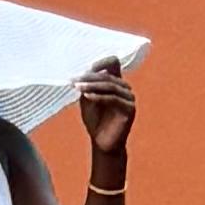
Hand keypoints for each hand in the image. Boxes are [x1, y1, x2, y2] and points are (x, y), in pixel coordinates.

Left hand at [76, 57, 135, 174]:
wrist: (102, 142)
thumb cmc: (95, 121)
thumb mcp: (87, 99)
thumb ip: (87, 85)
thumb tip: (84, 72)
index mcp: (116, 82)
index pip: (113, 63)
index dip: (101, 62)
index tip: (84, 67)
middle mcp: (125, 88)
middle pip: (108, 75)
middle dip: (89, 77)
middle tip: (74, 81)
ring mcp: (129, 98)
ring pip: (111, 85)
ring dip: (92, 85)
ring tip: (78, 88)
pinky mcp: (130, 109)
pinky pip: (113, 98)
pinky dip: (99, 96)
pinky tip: (87, 96)